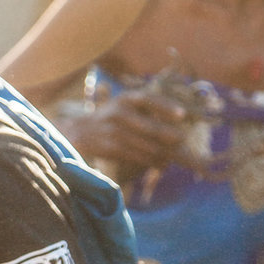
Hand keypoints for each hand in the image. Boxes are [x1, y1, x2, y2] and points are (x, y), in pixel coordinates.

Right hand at [57, 90, 185, 173]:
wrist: (80, 131)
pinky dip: (151, 161)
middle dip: (169, 136)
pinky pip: (137, 156)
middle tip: (182, 140)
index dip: (166, 107)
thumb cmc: (111, 116)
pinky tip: (161, 164)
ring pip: (146, 145)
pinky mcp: (111, 148)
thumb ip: (146, 108)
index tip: (182, 115)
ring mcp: (114, 131)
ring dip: (163, 153)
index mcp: (125, 98)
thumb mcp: (123, 103)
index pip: (148, 99)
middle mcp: (119, 113)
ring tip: (173, 157)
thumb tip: (178, 119)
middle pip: (150, 127)